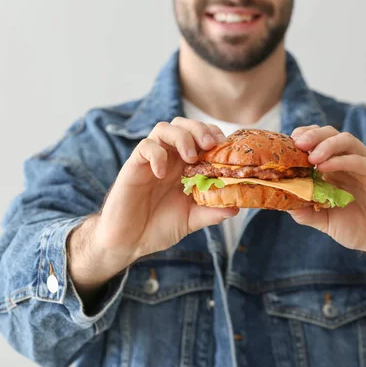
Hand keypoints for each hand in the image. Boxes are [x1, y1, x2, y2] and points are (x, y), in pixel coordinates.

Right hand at [68, 117, 237, 298]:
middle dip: (199, 129)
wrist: (128, 242)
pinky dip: (156, 154)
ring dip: (181, 136)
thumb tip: (237, 207)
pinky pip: (144, 147)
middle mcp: (169, 158)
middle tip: (210, 145)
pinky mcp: (134, 167)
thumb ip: (212, 212)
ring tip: (190, 157)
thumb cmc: (158, 227)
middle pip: (183, 124)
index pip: (200, 136)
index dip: (214, 135)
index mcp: (184, 166)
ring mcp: (151, 161)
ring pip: (164, 128)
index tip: (225, 148)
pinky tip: (162, 172)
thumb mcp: (191, 220)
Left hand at [287, 125, 365, 281]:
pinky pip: (361, 160)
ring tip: (311, 156)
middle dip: (312, 135)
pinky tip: (325, 168)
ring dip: (326, 144)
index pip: (318, 141)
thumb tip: (283, 202)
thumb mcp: (326, 221)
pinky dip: (342, 161)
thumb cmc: (359, 228)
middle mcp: (351, 161)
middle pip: (330, 134)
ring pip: (346, 141)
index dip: (303, 137)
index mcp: (336, 168)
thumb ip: (306, 212)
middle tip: (297, 144)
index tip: (286, 144)